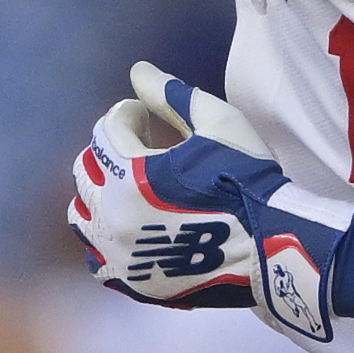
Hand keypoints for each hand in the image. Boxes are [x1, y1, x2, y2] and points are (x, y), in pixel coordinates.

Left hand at [66, 66, 324, 332]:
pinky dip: (105, 241)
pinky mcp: (131, 281)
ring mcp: (118, 253)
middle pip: (86, 170)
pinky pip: (97, 260)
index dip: (127, 115)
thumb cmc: (247, 179)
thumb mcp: (218, 124)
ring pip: (82, 216)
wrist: (271, 246)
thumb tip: (137, 70)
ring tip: (127, 189)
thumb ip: (172, 95)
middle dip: (108, 151)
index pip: (107, 130)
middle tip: (139, 148)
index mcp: (130, 173)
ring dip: (97, 195)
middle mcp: (112, 215)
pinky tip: (130, 229)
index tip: (146, 115)